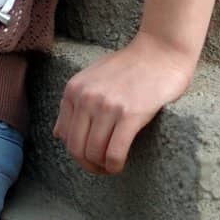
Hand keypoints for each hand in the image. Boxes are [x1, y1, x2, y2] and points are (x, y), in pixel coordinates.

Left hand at [51, 32, 196, 175]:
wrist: (162, 51)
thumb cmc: (130, 65)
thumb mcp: (93, 77)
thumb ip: (75, 102)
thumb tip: (58, 134)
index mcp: (74, 89)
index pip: (64, 134)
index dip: (77, 151)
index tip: (91, 154)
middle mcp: (86, 97)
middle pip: (76, 147)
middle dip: (87, 164)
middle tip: (101, 168)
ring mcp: (106, 106)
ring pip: (93, 153)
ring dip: (102, 167)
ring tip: (112, 166)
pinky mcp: (130, 115)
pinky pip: (114, 153)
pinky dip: (115, 166)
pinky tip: (120, 165)